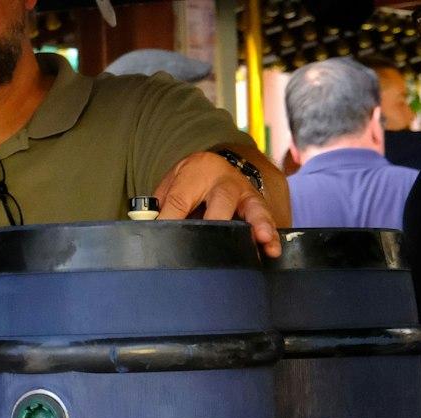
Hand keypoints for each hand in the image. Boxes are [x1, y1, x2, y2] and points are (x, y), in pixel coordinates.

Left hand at [153, 151, 280, 256]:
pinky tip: (272, 250)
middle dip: (216, 221)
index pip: (180, 199)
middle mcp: (222, 179)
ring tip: (261, 239)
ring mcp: (243, 191)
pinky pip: (265, 218)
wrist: (216, 165)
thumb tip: (148, 231)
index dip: (170, 220)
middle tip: (210, 242)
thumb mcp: (171, 185)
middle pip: (221, 199)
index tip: (162, 239)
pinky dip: (270, 235)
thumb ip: (161, 206)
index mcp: (195, 171)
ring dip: (257, 224)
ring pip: (252, 207)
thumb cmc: (190, 181)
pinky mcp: (256, 204)